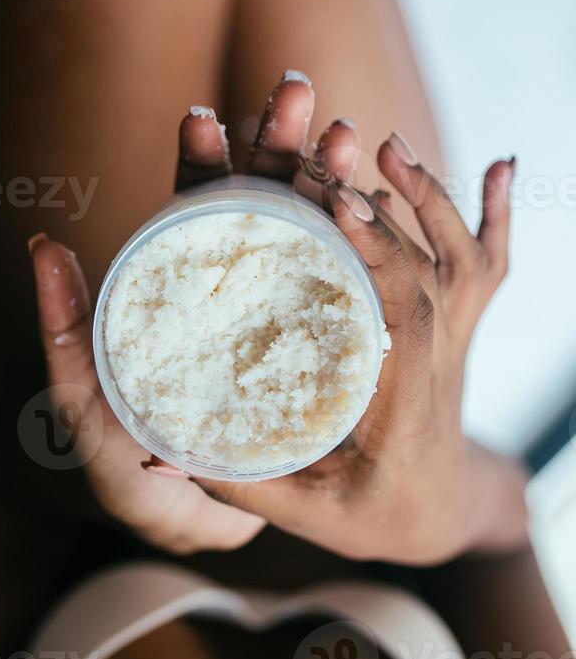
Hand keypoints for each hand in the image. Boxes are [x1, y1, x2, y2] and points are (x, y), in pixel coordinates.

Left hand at [29, 70, 323, 553]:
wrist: (216, 528)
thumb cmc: (145, 482)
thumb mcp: (94, 417)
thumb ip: (69, 343)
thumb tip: (45, 246)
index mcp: (176, 292)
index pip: (186, 210)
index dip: (199, 160)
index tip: (206, 118)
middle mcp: (229, 286)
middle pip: (254, 198)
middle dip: (275, 141)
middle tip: (299, 91)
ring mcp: (277, 306)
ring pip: (306, 225)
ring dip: (329, 171)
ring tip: (352, 132)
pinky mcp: (316, 336)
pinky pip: (342, 278)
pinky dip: (359, 234)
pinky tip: (380, 198)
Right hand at [190, 129, 528, 564]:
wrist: (435, 511)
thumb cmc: (370, 513)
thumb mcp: (308, 511)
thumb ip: (239, 482)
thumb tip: (155, 456)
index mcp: (406, 402)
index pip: (408, 318)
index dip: (383, 257)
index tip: (343, 204)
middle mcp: (440, 360)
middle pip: (429, 273)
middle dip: (386, 211)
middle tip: (331, 155)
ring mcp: (454, 338)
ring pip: (462, 258)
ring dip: (431, 199)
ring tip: (384, 145)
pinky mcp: (453, 325)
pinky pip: (490, 263)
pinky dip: (499, 214)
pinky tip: (502, 166)